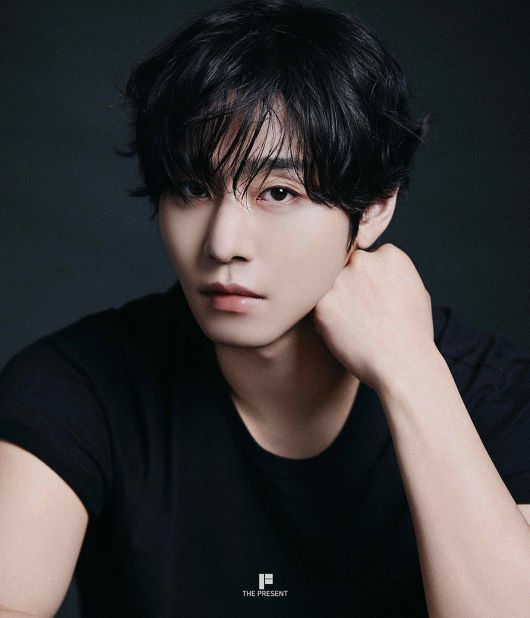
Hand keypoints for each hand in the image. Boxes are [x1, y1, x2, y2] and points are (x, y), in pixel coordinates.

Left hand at [312, 243, 435, 391]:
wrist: (402, 364)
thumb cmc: (412, 335)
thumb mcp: (415, 291)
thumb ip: (390, 275)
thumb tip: (376, 273)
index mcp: (389, 255)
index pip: (367, 257)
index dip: (368, 280)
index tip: (373, 298)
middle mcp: (362, 261)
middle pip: (345, 266)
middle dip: (348, 285)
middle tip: (359, 311)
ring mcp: (340, 281)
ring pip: (328, 285)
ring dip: (334, 300)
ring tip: (352, 324)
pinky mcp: (321, 304)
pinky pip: (316, 306)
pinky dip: (325, 320)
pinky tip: (343, 333)